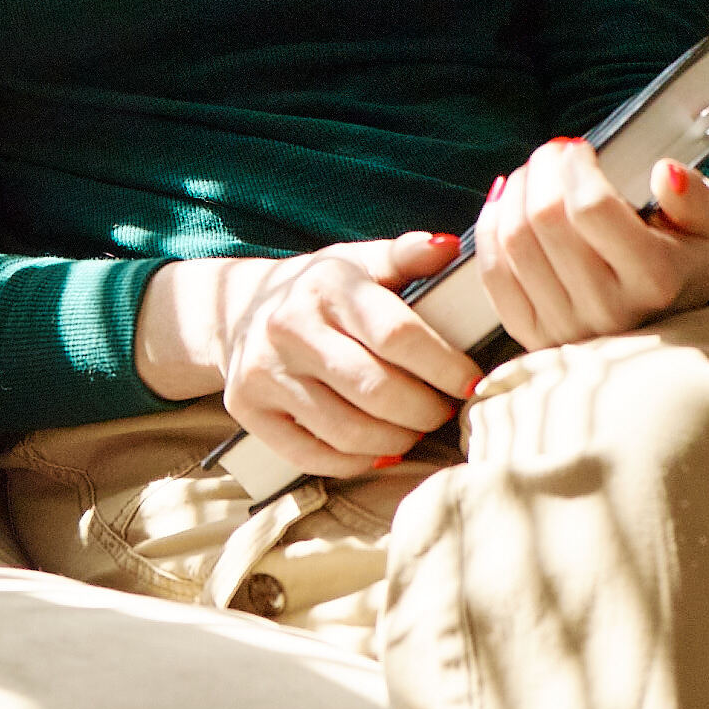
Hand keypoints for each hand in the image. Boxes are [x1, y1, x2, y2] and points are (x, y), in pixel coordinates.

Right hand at [134, 236, 482, 478]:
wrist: (238, 308)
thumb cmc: (319, 288)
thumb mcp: (359, 261)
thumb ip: (406, 256)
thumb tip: (450, 248)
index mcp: (327, 284)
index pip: (397, 334)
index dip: (444, 366)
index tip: (470, 381)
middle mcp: (289, 326)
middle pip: (375, 390)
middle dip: (425, 411)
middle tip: (446, 412)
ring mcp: (264, 371)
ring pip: (347, 431)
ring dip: (397, 440)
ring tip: (417, 430)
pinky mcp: (248, 408)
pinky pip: (314, 455)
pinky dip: (358, 461)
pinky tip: (380, 448)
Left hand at [475, 140, 708, 350]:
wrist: (670, 321)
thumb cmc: (684, 262)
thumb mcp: (707, 226)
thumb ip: (695, 197)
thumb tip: (665, 173)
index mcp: (655, 279)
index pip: (592, 207)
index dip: (575, 165)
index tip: (578, 149)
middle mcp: (609, 311)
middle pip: (545, 220)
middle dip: (542, 170)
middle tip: (552, 153)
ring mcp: (567, 329)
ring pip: (514, 242)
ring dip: (514, 193)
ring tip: (533, 175)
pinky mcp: (533, 336)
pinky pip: (493, 275)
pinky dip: (489, 229)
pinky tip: (504, 204)